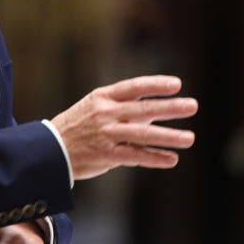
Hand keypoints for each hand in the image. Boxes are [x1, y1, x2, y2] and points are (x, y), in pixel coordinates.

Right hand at [50, 75, 197, 179]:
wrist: (50, 149)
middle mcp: (106, 113)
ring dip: (169, 136)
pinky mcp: (106, 155)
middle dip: (170, 107)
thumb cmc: (78, 126)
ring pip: (143, 134)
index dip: (156, 84)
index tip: (177, 84)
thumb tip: (160, 109)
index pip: (134, 87)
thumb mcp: (96, 107)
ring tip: (190, 138)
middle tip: (193, 105)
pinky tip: (172, 159)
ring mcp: (106, 134)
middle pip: (143, 108)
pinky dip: (155, 158)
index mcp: (103, 97)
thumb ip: (127, 108)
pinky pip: (135, 156)